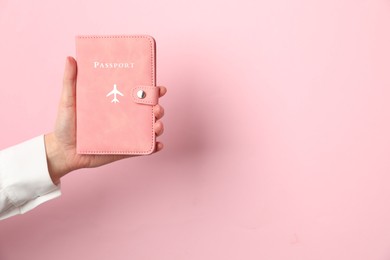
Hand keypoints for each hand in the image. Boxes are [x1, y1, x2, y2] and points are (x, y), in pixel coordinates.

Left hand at [44, 57, 166, 184]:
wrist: (62, 151)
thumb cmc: (65, 125)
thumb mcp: (68, 101)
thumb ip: (69, 81)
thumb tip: (70, 58)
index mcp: (115, 102)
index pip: (137, 93)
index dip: (151, 90)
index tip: (158, 87)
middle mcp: (124, 117)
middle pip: (148, 110)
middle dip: (158, 108)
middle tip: (156, 108)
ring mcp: (126, 134)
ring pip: (149, 129)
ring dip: (158, 126)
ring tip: (157, 126)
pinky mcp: (125, 150)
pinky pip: (144, 148)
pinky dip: (154, 147)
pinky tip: (158, 145)